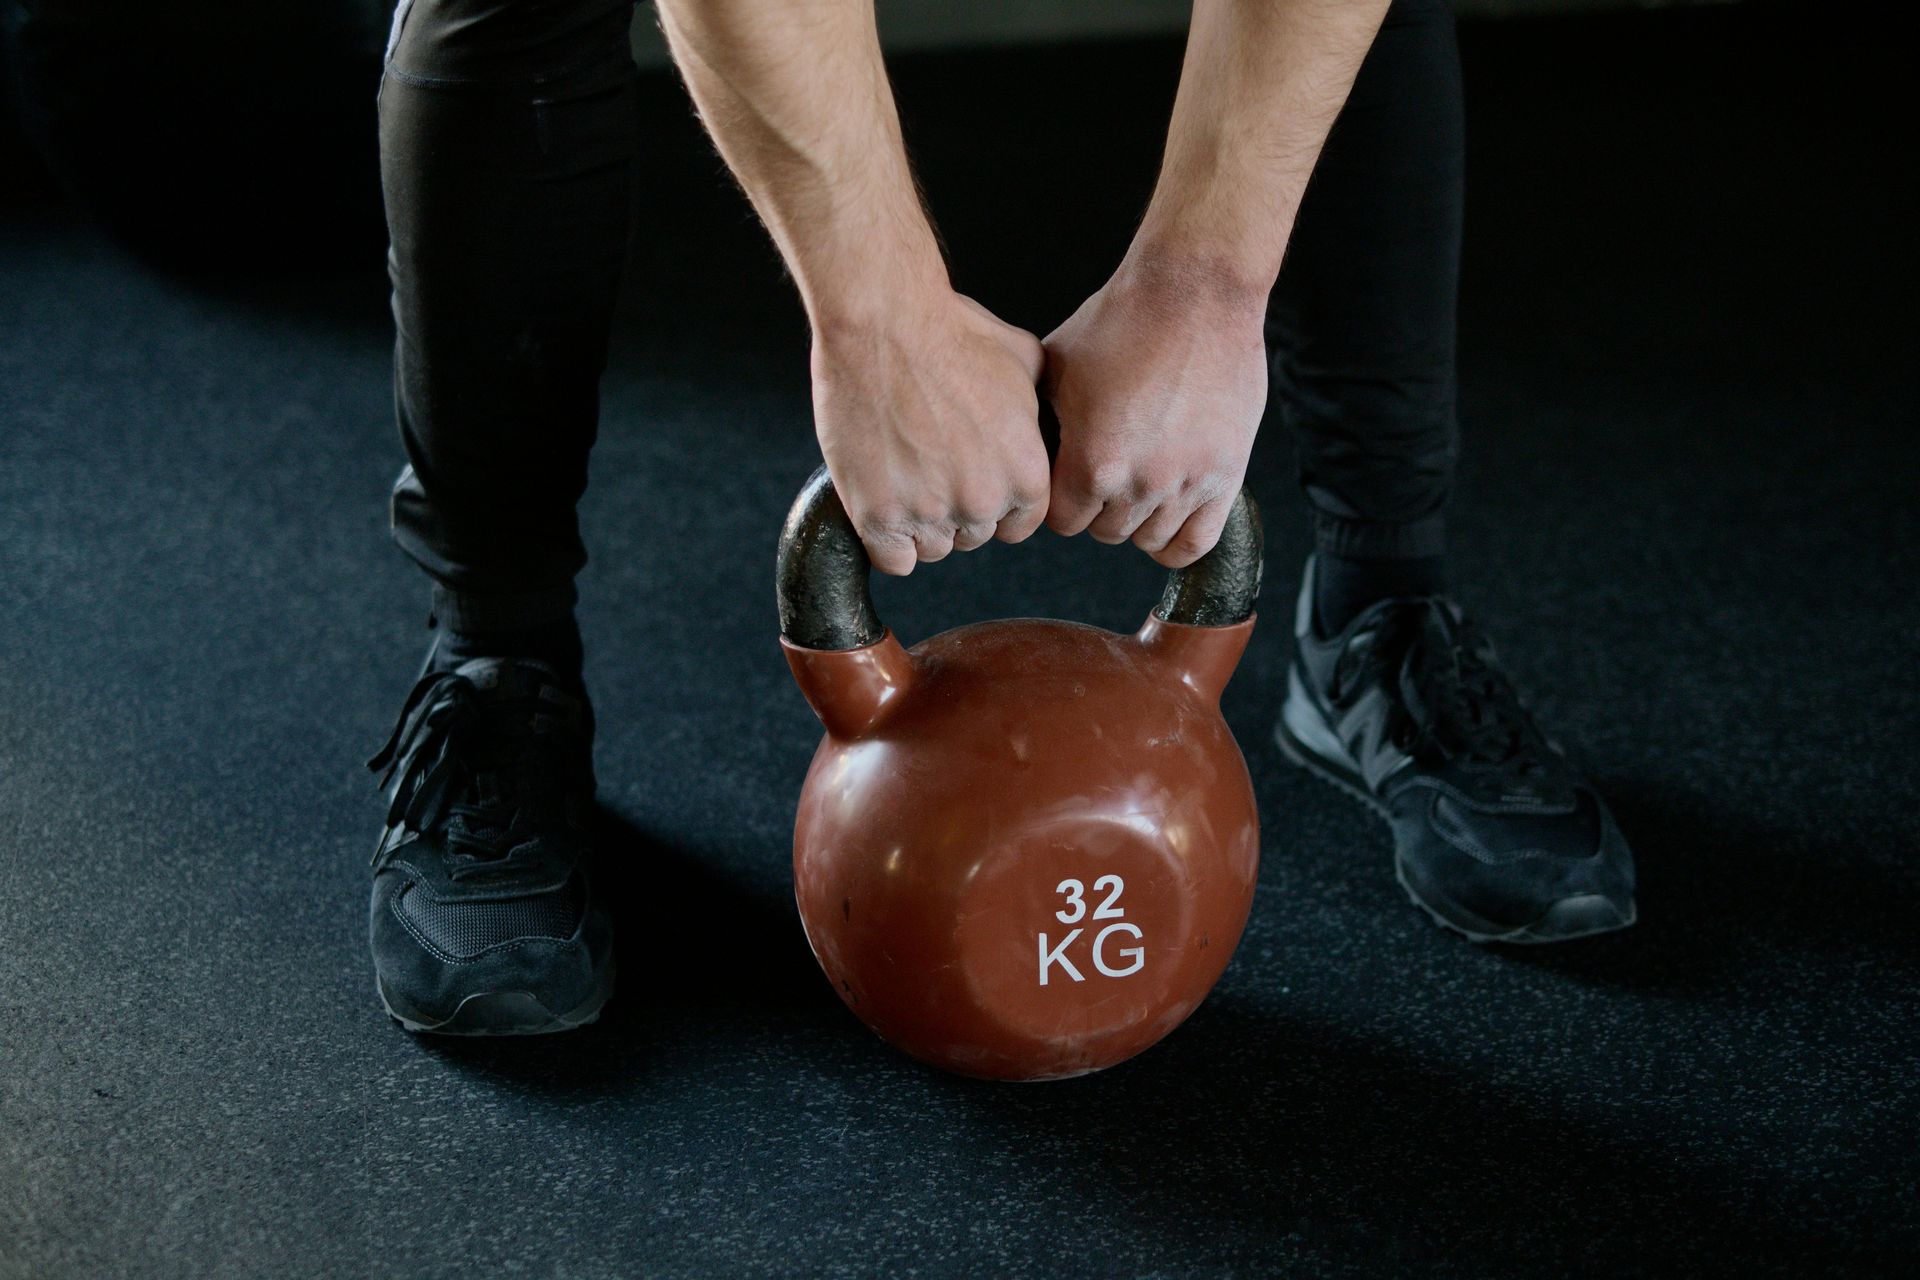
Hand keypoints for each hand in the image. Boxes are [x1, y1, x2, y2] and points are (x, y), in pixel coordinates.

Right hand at [812, 289, 1050, 576]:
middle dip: (957, 508)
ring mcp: (928, 513)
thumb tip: (1046, 420)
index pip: (1018, 524)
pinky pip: (893, 560)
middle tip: (933, 465)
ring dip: (921, 523)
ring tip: (905, 475)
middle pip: (974, 536)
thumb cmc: (951, 331)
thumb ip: (1039, 406)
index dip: (996, 503)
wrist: (883, 323)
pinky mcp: (877, 516)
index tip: (973, 479)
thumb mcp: (1023, 361)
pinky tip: (884, 504)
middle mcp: (982, 502)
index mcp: (1026, 474)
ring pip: (933, 549)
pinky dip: (888, 540)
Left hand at [1043, 255, 1268, 567]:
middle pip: (1105, 532)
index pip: (1063, 521)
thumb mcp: (1056, 368)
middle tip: (1106, 471)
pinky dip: (1175, 542)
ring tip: (1136, 481)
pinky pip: (1196, 542)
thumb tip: (1023, 453)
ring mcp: (1186, 483)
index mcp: (1090, 462)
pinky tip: (1166, 519)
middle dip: (1098, 506)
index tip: (1068, 479)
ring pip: (1148, 539)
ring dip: (1137, 517)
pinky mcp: (1226, 475)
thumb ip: (1043, 424)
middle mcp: (1139, 483)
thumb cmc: (1122, 320)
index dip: (1060, 501)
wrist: (1195, 290)